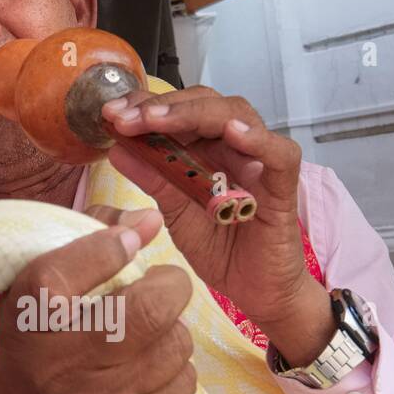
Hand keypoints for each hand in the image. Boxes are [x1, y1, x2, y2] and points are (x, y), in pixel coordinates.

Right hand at [0, 206, 196, 393]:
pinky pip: (183, 385)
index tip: (129, 239)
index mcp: (29, 319)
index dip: (111, 246)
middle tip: (164, 285)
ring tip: (151, 333)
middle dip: (170, 287)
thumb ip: (88, 237)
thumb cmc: (39, 341)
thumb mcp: (38, 288)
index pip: (71, 268)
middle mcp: (59, 364)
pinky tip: (152, 368)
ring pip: (175, 346)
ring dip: (172, 330)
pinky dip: (176, 369)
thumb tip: (150, 219)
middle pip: (149, 312)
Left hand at [101, 87, 333, 364]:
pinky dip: (258, 140)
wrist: (255, 291)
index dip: (144, 105)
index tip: (110, 113)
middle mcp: (233, 146)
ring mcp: (260, 162)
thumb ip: (151, 178)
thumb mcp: (174, 213)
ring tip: (158, 120)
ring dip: (196, 113)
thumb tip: (116, 147)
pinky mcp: (284, 187)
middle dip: (161, 106)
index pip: (178, 110)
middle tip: (124, 117)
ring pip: (238, 115)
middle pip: (204, 102)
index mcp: (206, 147)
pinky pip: (280, 154)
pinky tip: (232, 132)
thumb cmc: (220, 249)